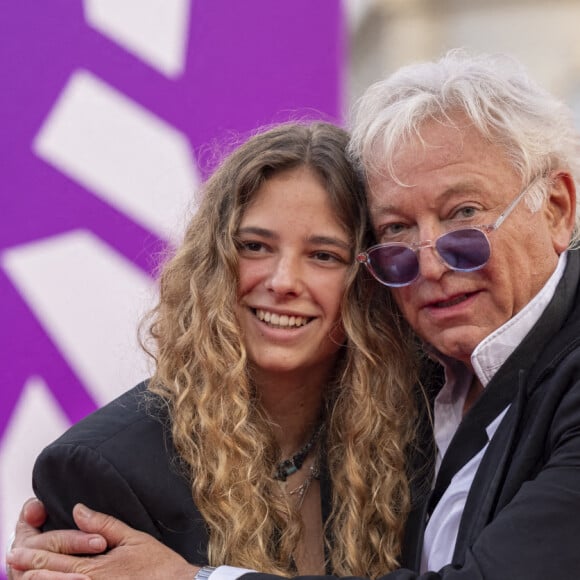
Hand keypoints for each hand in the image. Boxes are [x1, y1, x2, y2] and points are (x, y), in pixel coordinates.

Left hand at [7, 503, 199, 579]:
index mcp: (94, 570)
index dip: (33, 554)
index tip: (16, 549)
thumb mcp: (133, 538)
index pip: (54, 560)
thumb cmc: (158, 567)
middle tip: (13, 561)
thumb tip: (79, 509)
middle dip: (27, 571)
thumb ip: (103, 524)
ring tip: (26, 575)